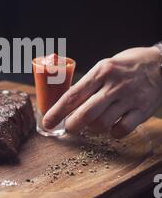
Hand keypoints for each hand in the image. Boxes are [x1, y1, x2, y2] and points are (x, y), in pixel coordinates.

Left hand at [43, 47, 161, 138]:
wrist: (159, 64)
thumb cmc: (125, 67)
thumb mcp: (104, 67)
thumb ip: (88, 85)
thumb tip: (66, 105)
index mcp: (100, 72)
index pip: (72, 95)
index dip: (57, 112)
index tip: (47, 122)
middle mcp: (113, 85)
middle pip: (85, 113)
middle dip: (72, 125)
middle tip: (70, 128)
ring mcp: (129, 98)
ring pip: (101, 124)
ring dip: (92, 129)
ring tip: (92, 125)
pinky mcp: (142, 110)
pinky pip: (121, 130)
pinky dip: (112, 133)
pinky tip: (112, 127)